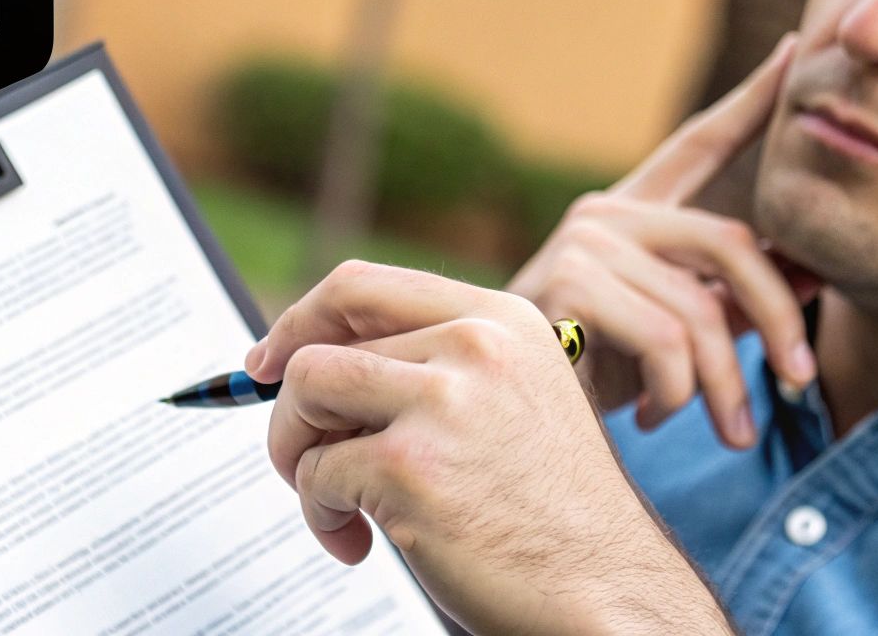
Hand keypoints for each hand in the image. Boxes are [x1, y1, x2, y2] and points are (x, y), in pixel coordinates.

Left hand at [248, 262, 730, 635]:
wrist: (609, 592)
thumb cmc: (555, 515)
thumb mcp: (515, 404)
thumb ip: (438, 368)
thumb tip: (313, 362)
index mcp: (502, 319)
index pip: (364, 285)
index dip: (300, 320)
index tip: (268, 363)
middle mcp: (475, 346)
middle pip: (321, 345)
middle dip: (293, 411)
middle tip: (304, 461)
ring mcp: (442, 403)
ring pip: (305, 393)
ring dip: (297, 455)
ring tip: (335, 505)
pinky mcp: (409, 468)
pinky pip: (317, 473)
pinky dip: (321, 515)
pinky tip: (361, 544)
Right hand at [506, 34, 820, 443]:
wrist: (499, 416)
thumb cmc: (587, 379)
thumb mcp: (672, 335)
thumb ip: (731, 300)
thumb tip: (815, 273)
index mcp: (630, 216)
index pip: (699, 143)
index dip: (751, 99)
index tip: (797, 48)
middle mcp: (606, 214)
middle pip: (730, 242)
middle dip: (780, 317)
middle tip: (801, 381)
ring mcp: (584, 242)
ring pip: (700, 310)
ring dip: (722, 385)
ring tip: (722, 430)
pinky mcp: (567, 283)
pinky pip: (665, 340)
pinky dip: (675, 392)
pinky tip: (650, 414)